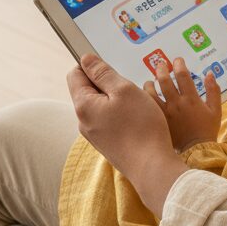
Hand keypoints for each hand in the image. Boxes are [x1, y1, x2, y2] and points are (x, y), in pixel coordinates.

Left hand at [66, 53, 187, 216]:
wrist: (151, 166)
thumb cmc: (140, 126)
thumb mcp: (124, 90)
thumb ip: (103, 73)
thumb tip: (86, 59)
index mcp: (83, 105)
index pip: (75, 74)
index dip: (92, 66)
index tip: (112, 68)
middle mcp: (83, 121)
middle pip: (87, 90)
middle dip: (106, 83)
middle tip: (129, 88)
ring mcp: (94, 134)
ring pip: (100, 105)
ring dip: (116, 99)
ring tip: (136, 104)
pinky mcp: (106, 143)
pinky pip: (108, 120)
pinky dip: (120, 114)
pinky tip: (136, 119)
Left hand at [144, 57, 221, 151]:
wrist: (196, 151)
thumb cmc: (207, 130)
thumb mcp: (216, 110)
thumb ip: (213, 90)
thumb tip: (209, 73)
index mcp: (191, 99)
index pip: (183, 75)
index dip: (179, 64)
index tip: (177, 60)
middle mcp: (176, 103)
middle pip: (164, 80)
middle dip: (161, 69)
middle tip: (160, 64)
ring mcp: (164, 113)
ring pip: (151, 92)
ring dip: (150, 83)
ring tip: (151, 81)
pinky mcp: (156, 121)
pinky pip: (147, 106)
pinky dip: (145, 98)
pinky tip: (145, 96)